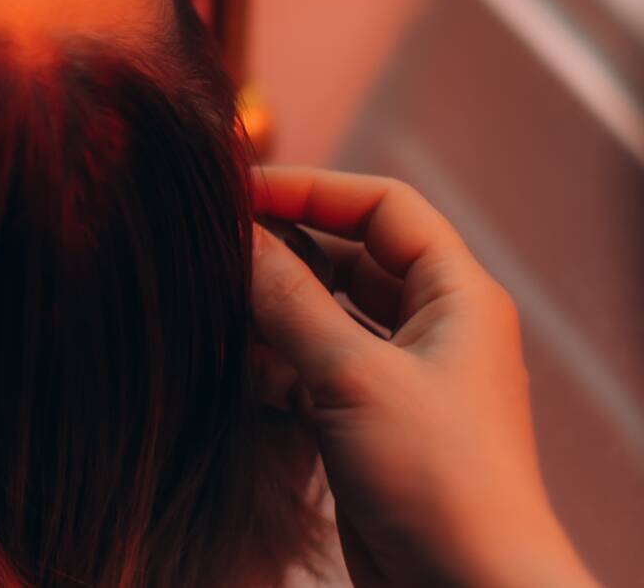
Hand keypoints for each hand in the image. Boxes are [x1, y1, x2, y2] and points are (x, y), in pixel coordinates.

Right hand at [250, 166, 595, 587]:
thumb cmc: (439, 478)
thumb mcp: (354, 375)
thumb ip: (289, 300)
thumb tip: (237, 237)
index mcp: (457, 296)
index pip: (382, 206)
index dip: (313, 189)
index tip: (238, 192)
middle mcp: (433, 327)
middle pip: (348, 256)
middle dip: (283, 248)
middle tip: (212, 246)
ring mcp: (401, 377)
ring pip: (325, 314)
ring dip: (271, 308)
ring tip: (210, 304)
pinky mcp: (371, 423)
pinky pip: (313, 368)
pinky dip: (272, 362)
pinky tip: (231, 367)